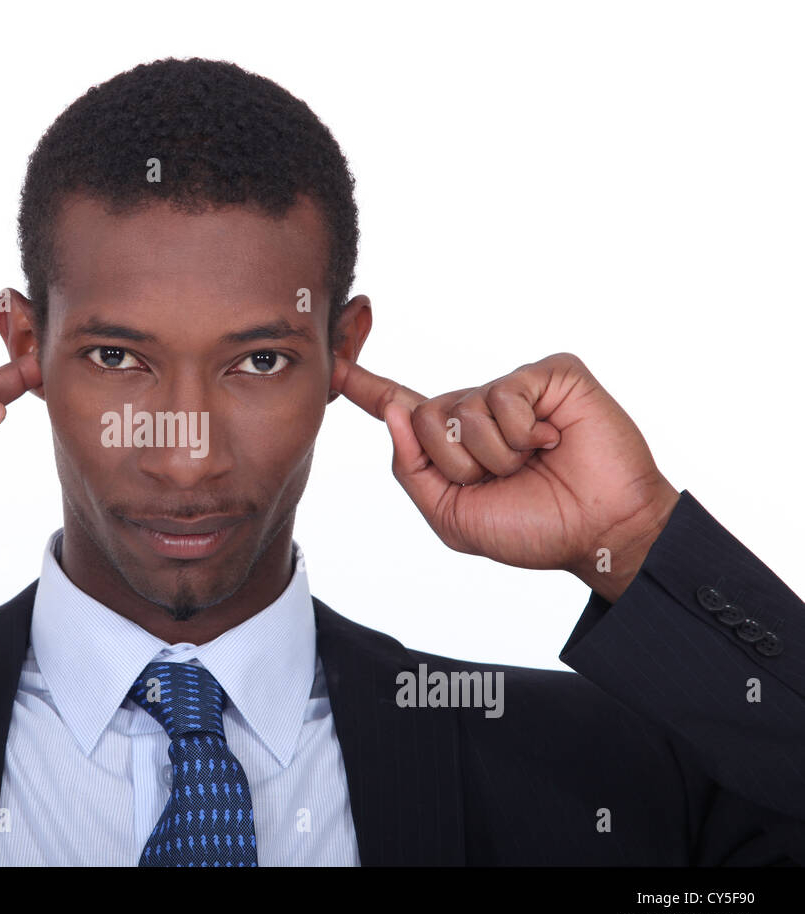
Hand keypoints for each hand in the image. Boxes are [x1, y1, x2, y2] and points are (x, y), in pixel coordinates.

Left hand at [332, 352, 679, 601]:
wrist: (597, 534)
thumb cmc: (531, 529)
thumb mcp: (452, 516)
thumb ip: (413, 469)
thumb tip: (395, 412)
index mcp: (451, 443)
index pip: (398, 407)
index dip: (363, 385)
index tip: (331, 363)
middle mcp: (478, 408)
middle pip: (422, 415)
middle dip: (457, 463)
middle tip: (504, 478)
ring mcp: (513, 388)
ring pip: (463, 409)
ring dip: (496, 455)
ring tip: (533, 462)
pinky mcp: (550, 374)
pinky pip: (505, 394)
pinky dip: (523, 432)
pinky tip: (551, 441)